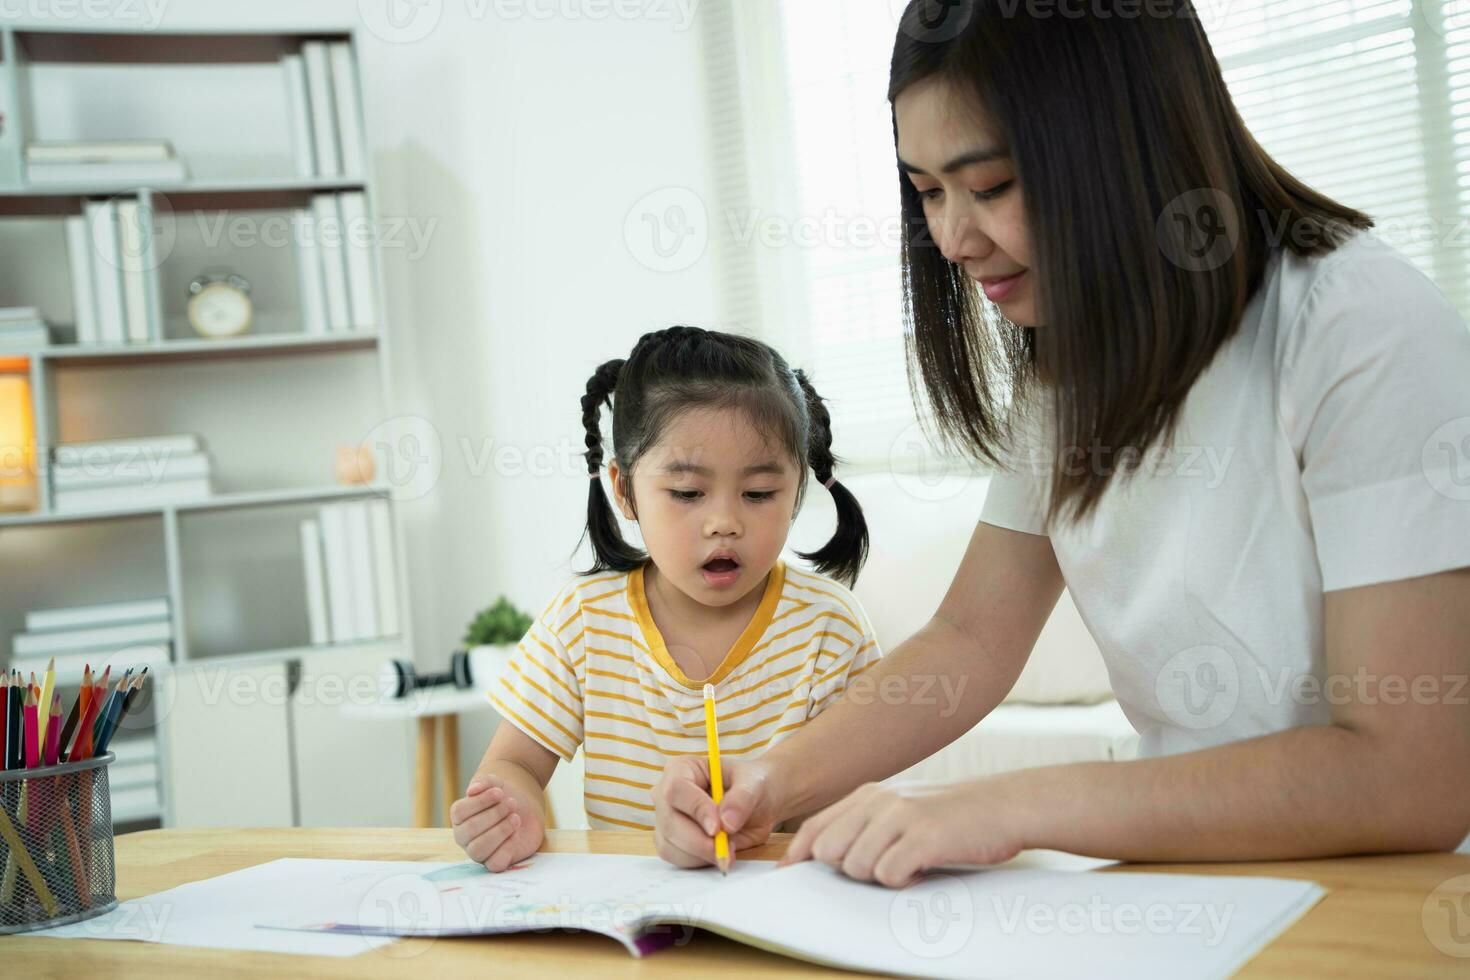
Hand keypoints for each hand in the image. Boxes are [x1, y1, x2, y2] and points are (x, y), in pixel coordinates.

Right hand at [450, 773, 544, 871]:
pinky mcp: (495, 861)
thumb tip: (472, 790)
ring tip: (516, 818)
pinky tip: (516, 834)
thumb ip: (485, 782)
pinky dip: (507, 848)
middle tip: (512, 803)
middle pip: (470, 830)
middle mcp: (464, 836)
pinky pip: (495, 864)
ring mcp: (479, 851)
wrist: (524, 807)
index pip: (459, 811)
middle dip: (494, 814)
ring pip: (478, 849)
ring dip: (500, 831)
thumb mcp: (496, 784)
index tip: (499, 792)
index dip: (480, 801)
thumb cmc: (504, 797)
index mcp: (460, 817)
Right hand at [652, 755, 783, 867]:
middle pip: (669, 822)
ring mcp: (667, 819)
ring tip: (729, 847)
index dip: (696, 809)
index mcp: (682, 768)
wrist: (758, 803)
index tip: (717, 828)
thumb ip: (742, 799)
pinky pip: (678, 858)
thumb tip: (726, 822)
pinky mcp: (672, 842)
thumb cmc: (751, 784)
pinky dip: (700, 861)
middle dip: (699, 841)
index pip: (676, 789)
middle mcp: (667, 793)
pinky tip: (719, 852)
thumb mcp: (754, 784)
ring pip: (671, 845)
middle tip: (726, 848)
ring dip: (701, 854)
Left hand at [778, 778, 1025, 887]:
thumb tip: (827, 853)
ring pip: (856, 866)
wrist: (1004, 805)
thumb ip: (866, 823)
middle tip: (882, 867)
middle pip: (829, 852)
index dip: (798, 855)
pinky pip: (889, 874)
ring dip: (879, 876)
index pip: (815, 827)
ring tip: (908, 865)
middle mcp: (879, 801)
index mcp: (869, 794)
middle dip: (848, 870)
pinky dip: (903, 881)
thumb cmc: (953, 815)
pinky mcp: (924, 836)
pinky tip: (922, 869)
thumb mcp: (902, 808)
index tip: (789, 874)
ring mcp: (901, 816)